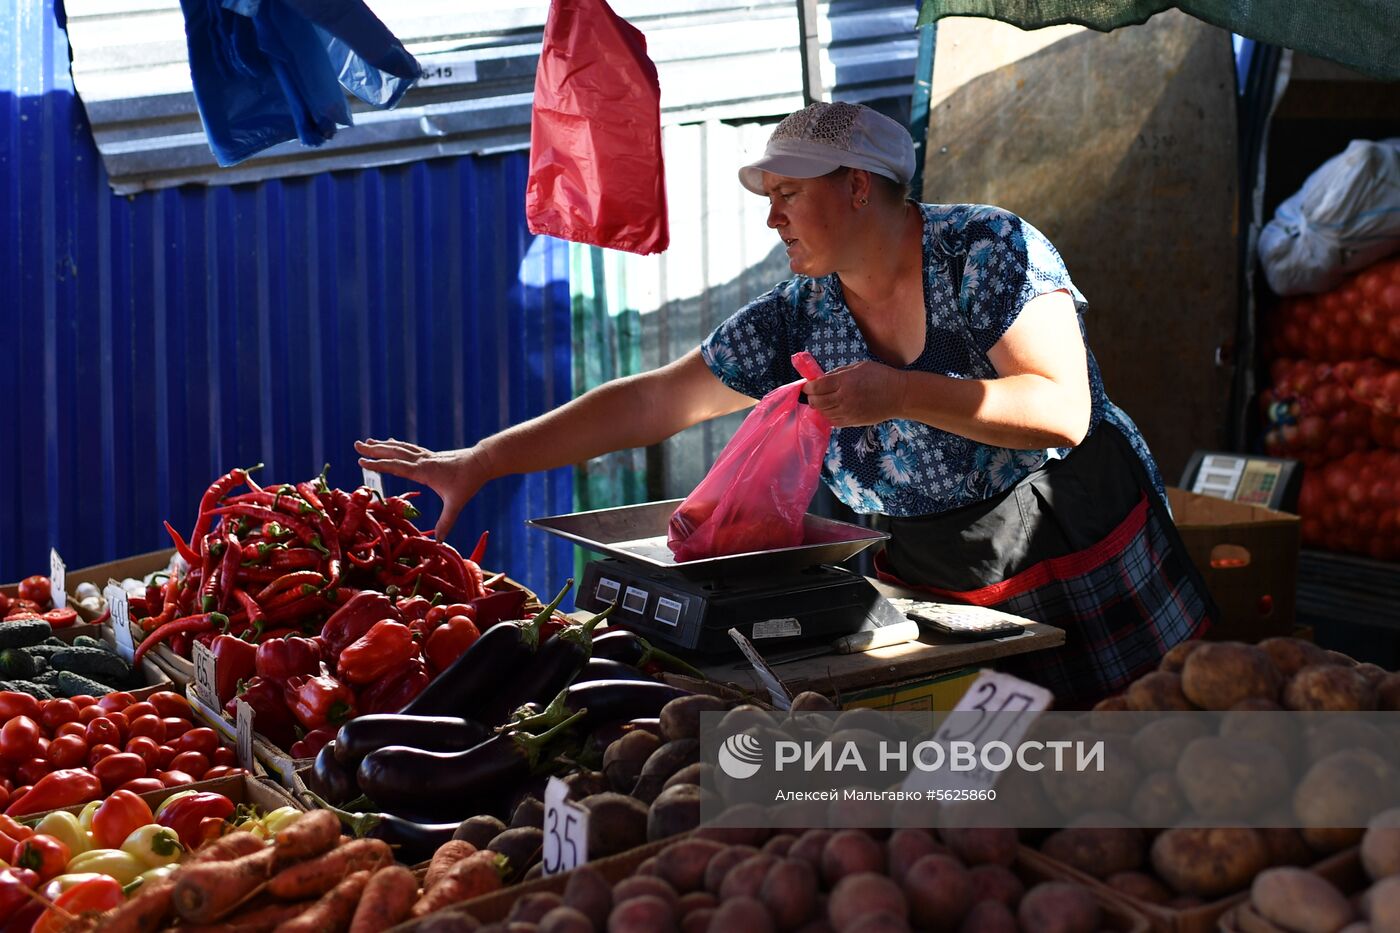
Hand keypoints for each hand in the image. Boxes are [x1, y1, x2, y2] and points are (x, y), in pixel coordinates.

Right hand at [354, 438, 490, 539]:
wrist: (481, 462)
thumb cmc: (468, 481)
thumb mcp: (456, 503)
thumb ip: (446, 522)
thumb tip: (439, 540)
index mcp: (423, 471)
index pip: (396, 467)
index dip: (378, 465)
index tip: (361, 462)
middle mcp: (422, 461)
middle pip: (394, 453)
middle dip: (374, 450)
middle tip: (356, 445)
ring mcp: (426, 456)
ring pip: (400, 448)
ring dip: (383, 445)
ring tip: (367, 442)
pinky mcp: (431, 455)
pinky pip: (409, 449)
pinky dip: (397, 445)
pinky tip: (391, 442)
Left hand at [803, 361, 906, 426]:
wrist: (899, 396)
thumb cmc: (881, 376)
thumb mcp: (859, 367)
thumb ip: (839, 373)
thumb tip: (822, 379)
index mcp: (844, 382)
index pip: (817, 387)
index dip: (808, 386)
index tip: (807, 385)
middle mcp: (844, 398)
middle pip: (817, 401)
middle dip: (811, 397)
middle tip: (812, 394)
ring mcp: (848, 412)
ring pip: (823, 413)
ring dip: (819, 407)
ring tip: (822, 401)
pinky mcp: (853, 422)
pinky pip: (833, 421)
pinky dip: (828, 416)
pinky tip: (831, 409)